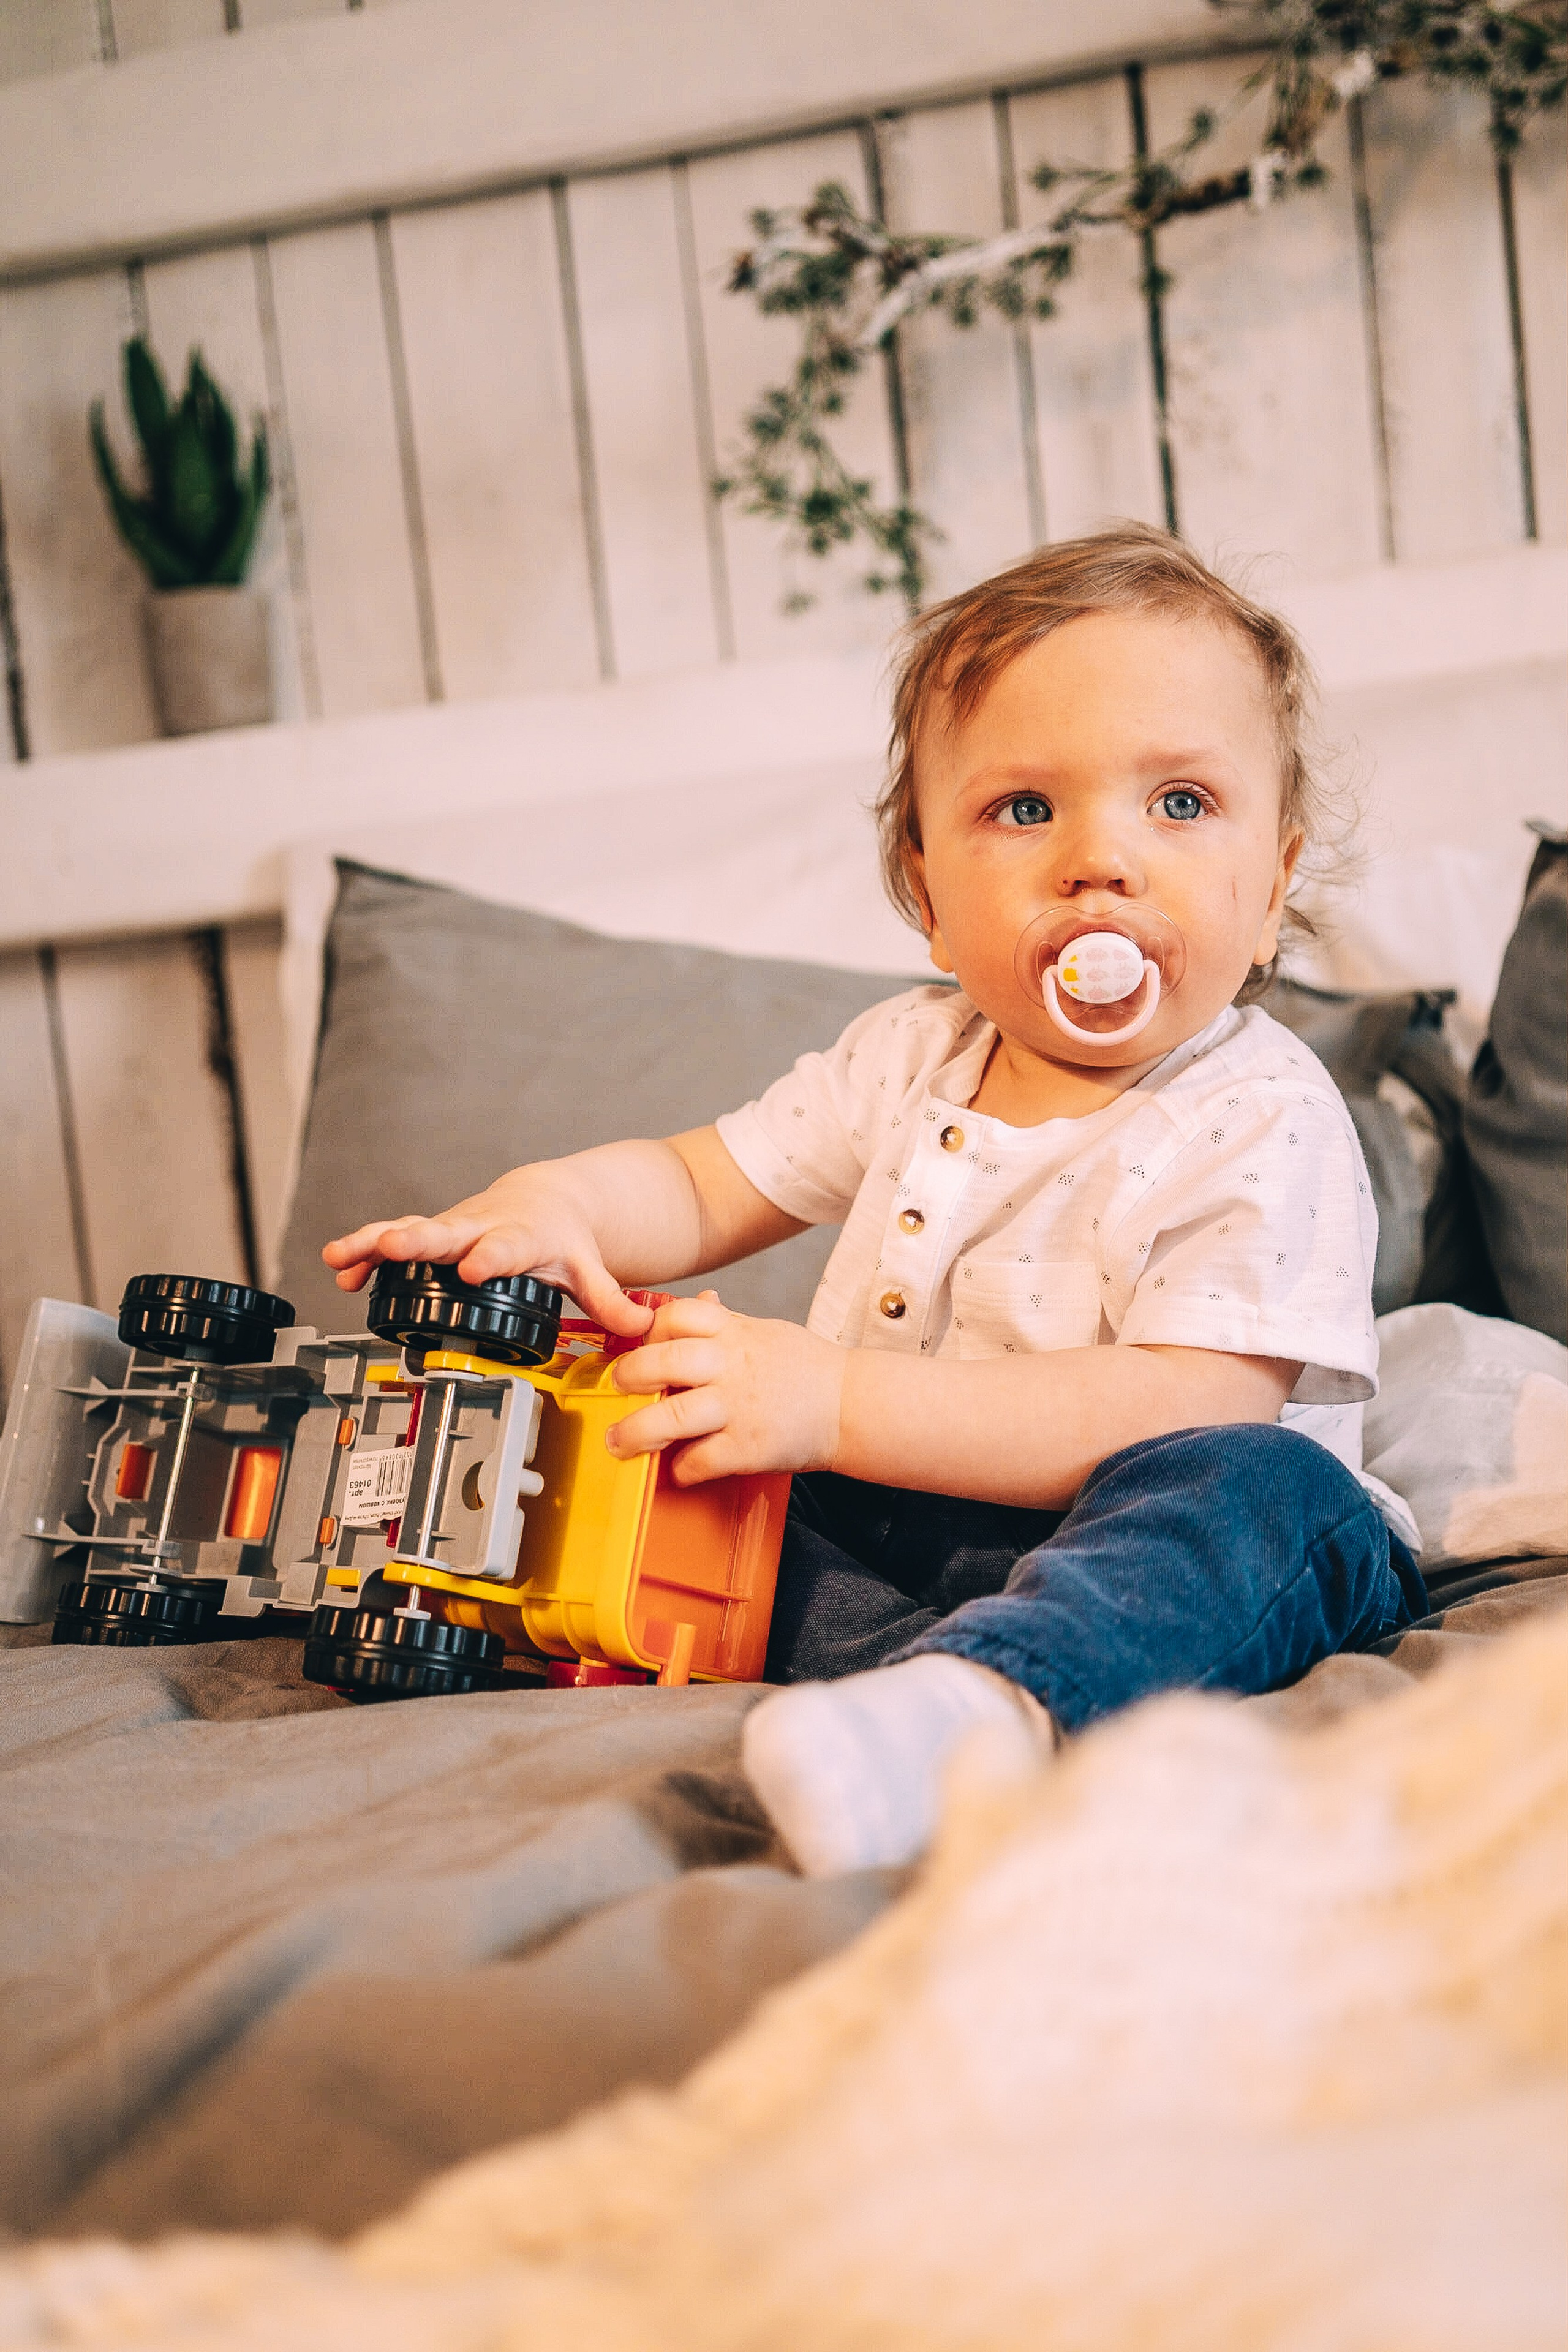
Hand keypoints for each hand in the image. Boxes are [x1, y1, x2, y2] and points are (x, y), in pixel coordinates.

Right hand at [321, 1164, 654, 1337]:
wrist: (548, 1198)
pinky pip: (394, 1239)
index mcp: (524, 1236)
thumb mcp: (589, 1268)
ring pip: (409, 1229)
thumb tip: (641, 1328)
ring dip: (373, 1243)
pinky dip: (367, 1254)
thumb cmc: (564, 1236)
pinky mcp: (434, 1233)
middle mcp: (483, 1226)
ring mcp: (454, 1228)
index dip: (489, 1258)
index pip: (507, 1247)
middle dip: (417, 1239)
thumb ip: (609, 1301)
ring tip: (340, 1258)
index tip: (471, 1270)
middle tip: (392, 1246)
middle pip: (447, 1231)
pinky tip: (342, 1270)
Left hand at [607, 1293, 844, 1483]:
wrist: (852, 1405)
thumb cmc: (806, 1369)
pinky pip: (701, 1460)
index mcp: (735, 1332)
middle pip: (665, 1361)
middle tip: (617, 1390)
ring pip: (673, 1418)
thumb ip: (727, 1322)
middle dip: (630, 1376)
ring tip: (619, 1442)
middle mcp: (732, 1366)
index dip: (649, 1330)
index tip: (638, 1347)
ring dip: (637, 1432)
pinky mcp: (748, 1448)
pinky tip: (679, 1468)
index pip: (678, 1315)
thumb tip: (699, 1299)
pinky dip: (682, 1468)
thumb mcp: (766, 1332)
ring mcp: (739, 1408)